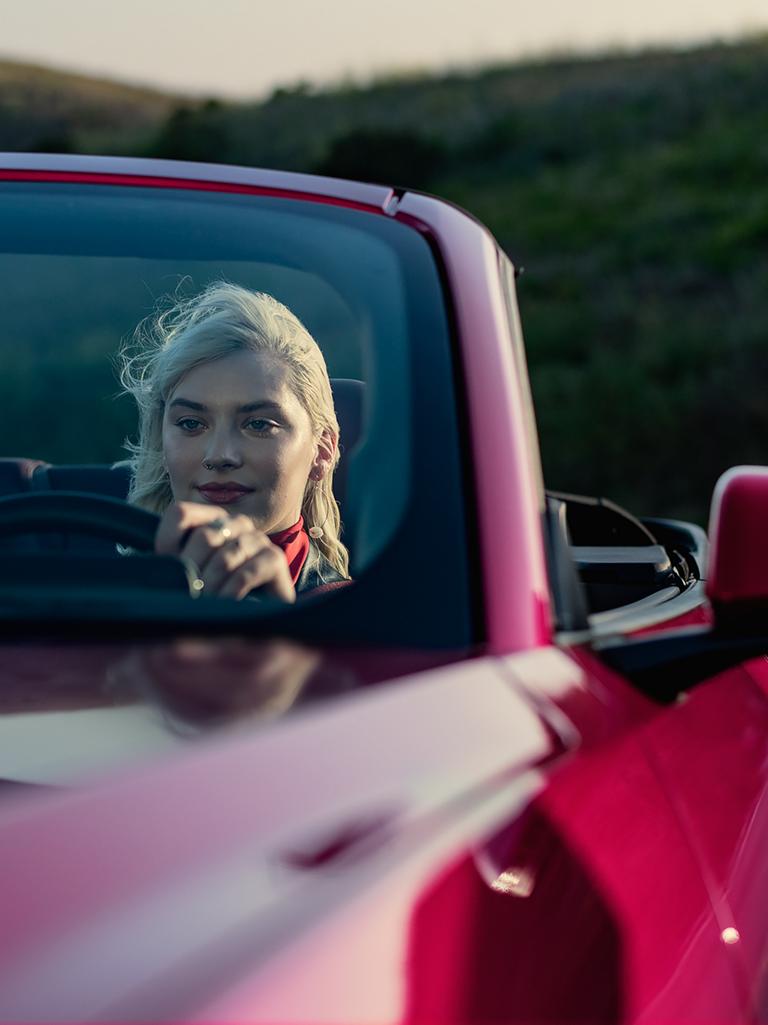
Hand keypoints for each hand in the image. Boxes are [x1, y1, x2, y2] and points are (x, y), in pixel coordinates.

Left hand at [155, 502, 295, 602]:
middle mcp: (237, 523)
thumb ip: (175, 564)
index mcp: (212, 519)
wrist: (259, 618)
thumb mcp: (191, 577)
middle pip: (204, 537)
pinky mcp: (275, 559)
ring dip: (210, 586)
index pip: (181, 513)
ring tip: (204, 605)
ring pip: (224, 558)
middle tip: (188, 595)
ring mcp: (258, 539)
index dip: (168, 540)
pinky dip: (229, 593)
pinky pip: (245, 573)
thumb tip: (153, 566)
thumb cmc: (220, 595)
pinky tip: (225, 605)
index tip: (167, 570)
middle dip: (192, 571)